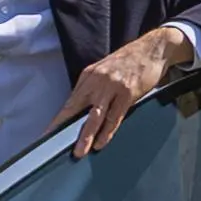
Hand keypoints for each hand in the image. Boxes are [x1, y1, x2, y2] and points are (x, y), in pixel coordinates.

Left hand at [51, 25, 190, 154]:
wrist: (153, 48)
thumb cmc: (129, 61)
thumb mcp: (104, 71)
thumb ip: (93, 88)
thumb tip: (81, 109)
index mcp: (89, 76)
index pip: (70, 103)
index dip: (58, 120)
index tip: (48, 134)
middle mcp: (97, 81)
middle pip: (77, 109)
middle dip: (65, 129)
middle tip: (56, 147)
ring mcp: (112, 87)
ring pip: (95, 116)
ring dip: (87, 136)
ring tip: (80, 152)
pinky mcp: (128, 93)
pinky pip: (115, 117)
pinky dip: (107, 132)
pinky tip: (101, 143)